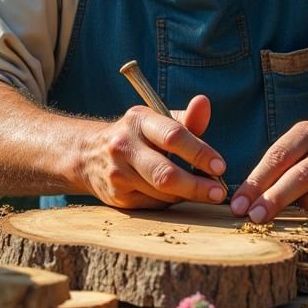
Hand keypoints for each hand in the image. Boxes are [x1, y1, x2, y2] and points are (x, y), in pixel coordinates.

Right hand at [83, 94, 226, 209]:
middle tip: (218, 193)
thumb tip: (204, 103)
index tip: (220, 166)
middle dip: (197, 186)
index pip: (173, 136)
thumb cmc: (137, 136)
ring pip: (162, 192)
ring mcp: (118, 173)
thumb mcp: (157, 121)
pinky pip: (153, 205)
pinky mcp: (117, 197)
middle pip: (166, 173)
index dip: (200, 153)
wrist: (88, 154)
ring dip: (187, 195)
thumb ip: (187, 119)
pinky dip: (170, 202)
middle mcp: (124, 145)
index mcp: (139, 120)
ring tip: (203, 192)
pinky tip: (176, 194)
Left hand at [229, 121, 307, 222]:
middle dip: (274, 199)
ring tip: (297, 210)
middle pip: (300, 175)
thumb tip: (242, 204)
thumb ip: (269, 173)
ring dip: (303, 207)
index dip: (256, 182)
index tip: (239, 205)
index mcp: (307, 133)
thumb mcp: (291, 154)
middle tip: (254, 217)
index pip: (278, 157)